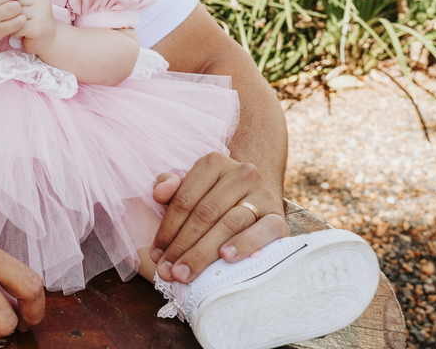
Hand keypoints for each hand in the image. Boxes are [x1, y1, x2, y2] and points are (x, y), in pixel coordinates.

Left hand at [7, 0, 56, 55]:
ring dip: (11, 21)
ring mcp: (41, 14)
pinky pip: (17, 26)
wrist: (48, 38)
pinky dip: (15, 32)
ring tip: (17, 25)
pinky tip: (21, 33)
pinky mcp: (37, 27)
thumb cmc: (33, 19)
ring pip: (15, 13)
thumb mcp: (30, 2)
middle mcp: (42, 1)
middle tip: (13, 16)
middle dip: (10, 8)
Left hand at [149, 152, 288, 282]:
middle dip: (182, 246)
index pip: (184, 199)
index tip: (157, 255)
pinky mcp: (279, 217)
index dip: (167, 229)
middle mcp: (241, 173)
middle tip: (169, 271)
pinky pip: (262, 231)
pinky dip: (244, 244)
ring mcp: (262, 194)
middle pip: (205, 214)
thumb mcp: (191, 187)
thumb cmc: (216, 196)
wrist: (260, 197)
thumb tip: (159, 194)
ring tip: (187, 273)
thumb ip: (171, 188)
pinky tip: (227, 257)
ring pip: (228, 224)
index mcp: (214, 163)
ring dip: (204, 252)